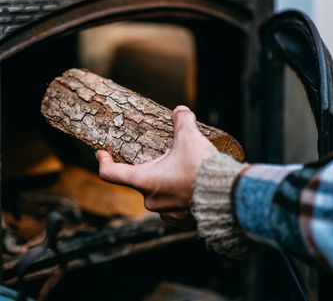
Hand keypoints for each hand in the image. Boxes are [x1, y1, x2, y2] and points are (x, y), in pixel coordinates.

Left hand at [96, 105, 218, 227]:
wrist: (229, 196)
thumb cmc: (203, 168)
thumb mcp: (190, 137)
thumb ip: (181, 120)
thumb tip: (180, 110)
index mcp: (145, 180)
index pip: (110, 173)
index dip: (103, 161)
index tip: (102, 152)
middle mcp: (151, 201)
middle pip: (139, 181)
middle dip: (148, 168)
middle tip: (163, 156)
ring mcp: (167, 213)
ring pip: (158, 195)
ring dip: (165, 183)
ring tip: (182, 171)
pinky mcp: (184, 221)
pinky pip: (175, 207)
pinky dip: (179, 196)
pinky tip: (191, 187)